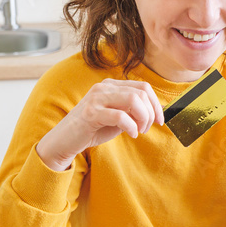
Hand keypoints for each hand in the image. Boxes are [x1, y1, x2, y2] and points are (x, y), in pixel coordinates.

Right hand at [36, 79, 163, 170]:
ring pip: (133, 100)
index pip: (144, 87)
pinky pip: (120, 116)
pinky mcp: (90, 113)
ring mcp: (96, 98)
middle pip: (141, 92)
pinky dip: (131, 127)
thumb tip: (157, 111)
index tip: (160, 121)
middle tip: (147, 128)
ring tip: (139, 131)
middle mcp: (104, 87)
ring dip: (143, 118)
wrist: (65, 141)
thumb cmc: (93, 129)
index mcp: (112, 85)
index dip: (156, 104)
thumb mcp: (118, 118)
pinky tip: (132, 134)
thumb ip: (133, 111)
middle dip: (151, 113)